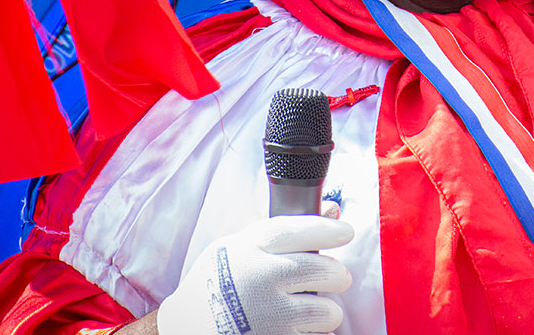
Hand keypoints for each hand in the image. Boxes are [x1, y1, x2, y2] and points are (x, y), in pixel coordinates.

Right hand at [157, 215, 353, 334]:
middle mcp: (259, 280)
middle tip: (336, 276)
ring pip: (325, 311)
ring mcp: (266, 315)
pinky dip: (314, 334)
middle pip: (321, 270)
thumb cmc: (218, 281)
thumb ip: (285, 231)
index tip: (346, 232)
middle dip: (337, 274)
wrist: (187, 327)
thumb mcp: (240, 246)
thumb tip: (333, 210)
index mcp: (249, 249)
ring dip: (327, 311)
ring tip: (312, 308)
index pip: (297, 231)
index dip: (327, 230)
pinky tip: (296, 327)